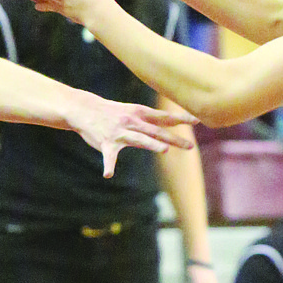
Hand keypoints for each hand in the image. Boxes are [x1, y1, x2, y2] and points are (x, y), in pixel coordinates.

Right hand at [72, 98, 196, 177]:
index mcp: (140, 114)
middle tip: (190, 146)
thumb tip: (172, 121)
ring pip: (139, 139)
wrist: (85, 108)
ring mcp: (120, 132)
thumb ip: (151, 119)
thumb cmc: (113, 112)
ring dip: (151, 144)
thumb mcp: (134, 111)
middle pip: (157, 132)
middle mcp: (132, 122)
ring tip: (164, 150)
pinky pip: (108, 157)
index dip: (181, 119)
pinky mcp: (106, 143)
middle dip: (174, 139)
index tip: (197, 120)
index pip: (164, 117)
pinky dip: (108, 165)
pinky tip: (108, 174)